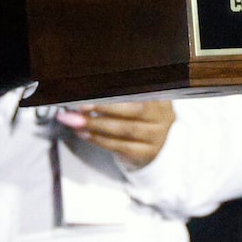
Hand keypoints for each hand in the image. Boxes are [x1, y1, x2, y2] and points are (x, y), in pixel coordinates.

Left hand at [57, 99, 174, 168]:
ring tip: (77, 121)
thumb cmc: (134, 117)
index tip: (93, 89)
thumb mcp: (132, 101)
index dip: (116, 90)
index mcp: (159, 95)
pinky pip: (121, 146)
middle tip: (81, 106)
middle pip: (135, 108)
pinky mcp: (147, 153)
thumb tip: (85, 94)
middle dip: (105, 107)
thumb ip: (114, 96)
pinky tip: (84, 133)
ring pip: (126, 129)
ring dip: (97, 124)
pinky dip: (99, 139)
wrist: (148, 146)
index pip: (138, 88)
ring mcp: (157, 136)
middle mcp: (163, 115)